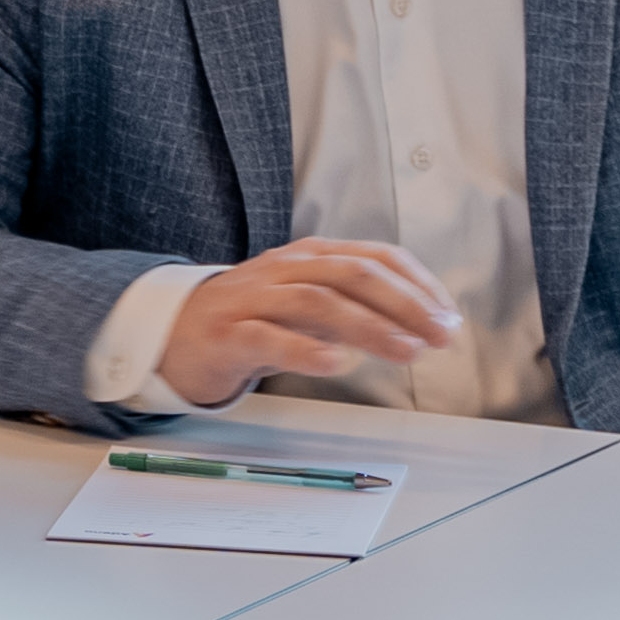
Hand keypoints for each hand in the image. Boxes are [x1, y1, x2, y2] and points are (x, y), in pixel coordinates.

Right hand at [155, 239, 460, 407]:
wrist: (171, 334)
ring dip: (369, 326)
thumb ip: (354, 306)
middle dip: (405, 304)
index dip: (418, 284)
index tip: (448, 318)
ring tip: (405, 352)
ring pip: (317, 301)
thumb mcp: (307, 303)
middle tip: (439, 337)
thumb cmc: (252, 321)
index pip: (376, 256)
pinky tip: (337, 363)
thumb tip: (421, 322)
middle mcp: (284, 269)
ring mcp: (253, 299)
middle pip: (353, 274)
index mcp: (310, 256)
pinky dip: (306, 349)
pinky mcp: (228, 335)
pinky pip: (269, 337)